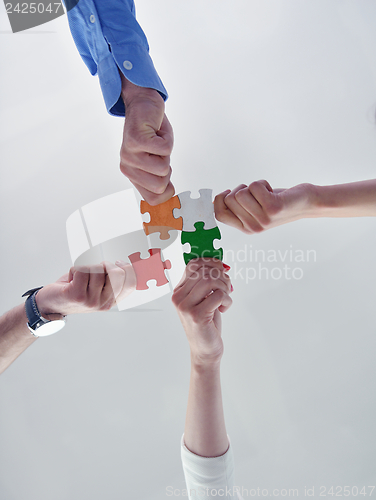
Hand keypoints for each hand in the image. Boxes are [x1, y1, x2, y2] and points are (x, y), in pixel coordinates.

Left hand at [35, 261, 135, 316]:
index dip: (129, 268)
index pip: (131, 283)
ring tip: (79, 278)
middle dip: (104, 265)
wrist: (50, 304)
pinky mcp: (77, 295)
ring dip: (85, 267)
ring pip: (97, 269)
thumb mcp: (97, 287)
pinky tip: (71, 279)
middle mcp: (104, 303)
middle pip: (117, 273)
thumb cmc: (73, 291)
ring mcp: (92, 300)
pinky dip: (74, 269)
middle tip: (93, 269)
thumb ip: (110, 279)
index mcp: (112, 300)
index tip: (119, 262)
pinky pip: (82, 269)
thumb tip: (126, 263)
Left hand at [120, 75, 173, 204]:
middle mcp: (127, 167)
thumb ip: (160, 178)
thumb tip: (171, 197)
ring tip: (157, 141)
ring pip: (163, 168)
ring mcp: (130, 154)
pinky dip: (167, 139)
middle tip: (158, 152)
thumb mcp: (157, 160)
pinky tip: (156, 131)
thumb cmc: (153, 132)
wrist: (143, 103)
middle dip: (168, 167)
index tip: (166, 177)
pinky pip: (165, 150)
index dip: (167, 192)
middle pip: (160, 186)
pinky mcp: (136, 140)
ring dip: (167, 152)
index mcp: (132, 175)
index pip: (152, 200)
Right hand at [172, 259, 231, 364]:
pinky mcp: (197, 315)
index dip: (210, 262)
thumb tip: (218, 263)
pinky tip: (224, 307)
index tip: (221, 268)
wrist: (205, 349)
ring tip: (225, 297)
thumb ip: (206, 282)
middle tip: (226, 286)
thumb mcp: (204, 299)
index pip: (193, 265)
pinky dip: (227, 299)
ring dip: (224, 287)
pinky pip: (217, 295)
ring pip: (210, 281)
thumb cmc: (206, 323)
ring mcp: (186, 306)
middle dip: (221, 276)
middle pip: (203, 271)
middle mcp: (179, 297)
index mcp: (179, 291)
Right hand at [214, 180, 315, 233]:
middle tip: (257, 195)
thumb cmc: (278, 202)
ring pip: (240, 192)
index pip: (218, 214)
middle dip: (241, 190)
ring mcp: (263, 219)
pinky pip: (255, 186)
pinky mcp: (273, 208)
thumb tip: (214, 200)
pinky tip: (273, 191)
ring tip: (265, 193)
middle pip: (229, 199)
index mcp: (246, 229)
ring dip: (253, 186)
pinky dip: (263, 183)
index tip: (229, 192)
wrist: (307, 204)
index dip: (219, 199)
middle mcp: (253, 227)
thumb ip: (237, 207)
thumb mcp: (255, 209)